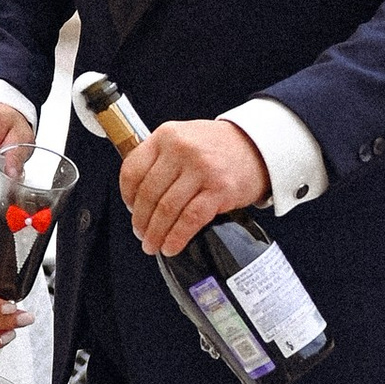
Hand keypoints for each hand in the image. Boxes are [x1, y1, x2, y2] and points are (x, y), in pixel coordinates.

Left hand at [119, 116, 267, 258]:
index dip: (127, 195)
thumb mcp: (184, 138)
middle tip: (141, 235)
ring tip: (153, 245)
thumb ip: (160, 158)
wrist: (257, 146)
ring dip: (156, 233)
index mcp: (166, 136)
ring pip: (167, 209)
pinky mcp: (220, 189)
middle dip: (141, 221)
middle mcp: (181, 149)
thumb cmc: (216, 147)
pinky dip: (177, 237)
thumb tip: (137, 197)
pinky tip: (171, 247)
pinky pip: (190, 219)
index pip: (133, 169)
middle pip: (149, 194)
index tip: (130, 209)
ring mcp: (202, 169)